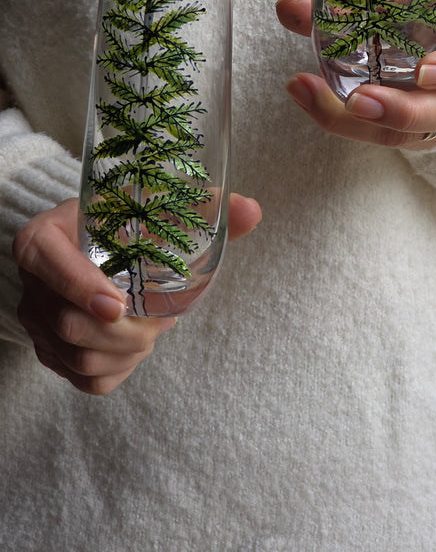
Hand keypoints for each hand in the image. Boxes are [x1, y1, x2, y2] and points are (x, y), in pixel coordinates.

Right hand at [13, 194, 260, 394]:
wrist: (90, 246)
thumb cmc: (121, 223)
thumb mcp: (149, 206)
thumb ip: (201, 207)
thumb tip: (252, 211)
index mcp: (43, 239)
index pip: (48, 263)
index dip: (81, 287)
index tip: (120, 304)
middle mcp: (32, 284)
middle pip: (70, 324)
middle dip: (128, 329)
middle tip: (163, 315)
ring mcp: (37, 322)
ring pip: (80, 357)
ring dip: (130, 350)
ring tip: (154, 324)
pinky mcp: (50, 354)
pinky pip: (86, 381)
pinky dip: (122, 368)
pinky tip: (137, 345)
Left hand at [276, 0, 435, 150]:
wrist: (424, 26)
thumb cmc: (420, 2)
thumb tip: (288, 8)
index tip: (423, 70)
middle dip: (404, 111)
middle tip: (358, 100)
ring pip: (411, 136)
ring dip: (359, 124)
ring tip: (309, 95)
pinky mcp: (411, 131)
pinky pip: (381, 136)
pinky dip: (340, 121)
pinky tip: (307, 97)